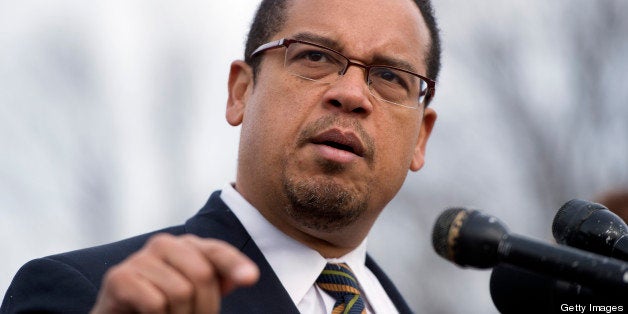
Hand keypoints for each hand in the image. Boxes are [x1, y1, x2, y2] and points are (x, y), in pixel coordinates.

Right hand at [90, 234, 258, 313]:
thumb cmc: (166, 306)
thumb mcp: (198, 294)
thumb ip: (220, 281)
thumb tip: (246, 275)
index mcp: (188, 246)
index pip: (217, 251)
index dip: (235, 264)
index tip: (251, 278)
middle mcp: (164, 244)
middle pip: (202, 274)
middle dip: (204, 308)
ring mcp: (140, 258)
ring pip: (180, 292)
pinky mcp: (119, 277)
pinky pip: (155, 302)